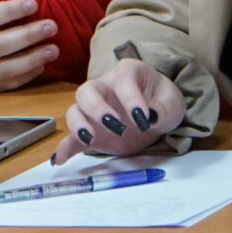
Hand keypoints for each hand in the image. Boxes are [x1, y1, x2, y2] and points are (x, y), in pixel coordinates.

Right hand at [48, 58, 188, 164]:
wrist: (157, 116)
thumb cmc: (162, 101)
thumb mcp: (172, 103)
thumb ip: (164, 108)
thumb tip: (152, 116)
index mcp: (127, 73)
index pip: (122, 80)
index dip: (131, 98)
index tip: (143, 118)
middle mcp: (104, 87)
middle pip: (86, 91)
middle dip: (97, 109)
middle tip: (117, 127)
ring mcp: (93, 110)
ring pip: (74, 111)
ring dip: (79, 125)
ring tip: (90, 141)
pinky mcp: (90, 131)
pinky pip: (70, 138)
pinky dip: (64, 148)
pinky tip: (59, 159)